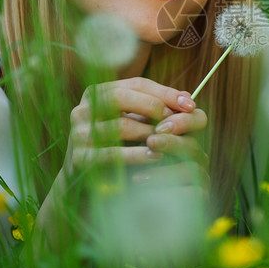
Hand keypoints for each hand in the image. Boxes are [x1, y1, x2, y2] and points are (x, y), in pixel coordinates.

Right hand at [64, 77, 207, 188]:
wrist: (88, 183)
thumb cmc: (117, 146)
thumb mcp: (133, 122)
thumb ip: (156, 107)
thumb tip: (188, 99)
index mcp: (96, 94)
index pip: (135, 84)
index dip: (164, 92)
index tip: (190, 104)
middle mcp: (82, 109)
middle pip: (120, 97)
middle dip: (153, 107)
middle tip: (175, 122)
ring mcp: (78, 133)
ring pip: (120, 126)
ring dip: (148, 132)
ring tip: (169, 140)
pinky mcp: (80, 158)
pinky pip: (113, 154)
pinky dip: (138, 155)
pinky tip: (156, 157)